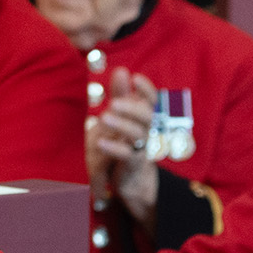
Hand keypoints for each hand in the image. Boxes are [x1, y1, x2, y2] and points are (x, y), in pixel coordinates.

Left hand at [87, 69, 159, 228]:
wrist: (133, 182)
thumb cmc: (125, 144)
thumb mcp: (122, 117)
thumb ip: (122, 95)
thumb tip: (122, 70)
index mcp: (144, 119)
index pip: (151, 101)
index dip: (146, 89)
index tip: (135, 77)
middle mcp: (147, 132)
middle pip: (147, 116)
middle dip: (132, 107)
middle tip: (113, 102)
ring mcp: (142, 149)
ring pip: (139, 134)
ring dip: (122, 125)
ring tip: (104, 117)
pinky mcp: (133, 166)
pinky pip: (127, 156)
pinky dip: (114, 148)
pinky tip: (100, 142)